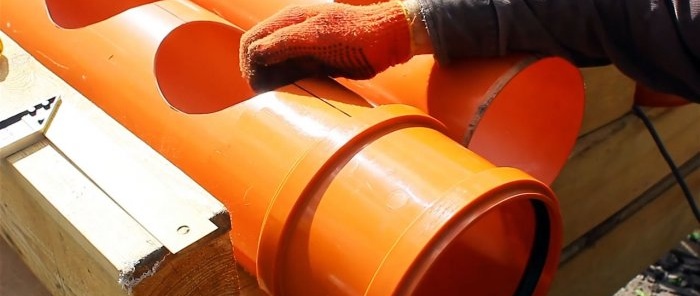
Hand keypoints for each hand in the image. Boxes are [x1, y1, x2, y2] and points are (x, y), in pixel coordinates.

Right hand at [239, 1, 412, 91]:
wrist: (389, 40)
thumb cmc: (355, 34)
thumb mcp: (316, 35)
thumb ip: (284, 42)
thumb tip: (254, 53)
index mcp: (289, 19)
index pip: (252, 39)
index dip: (248, 63)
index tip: (256, 84)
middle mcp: (293, 31)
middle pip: (260, 53)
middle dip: (257, 74)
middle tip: (265, 94)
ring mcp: (305, 47)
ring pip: (275, 65)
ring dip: (272, 81)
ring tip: (278, 96)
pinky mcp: (317, 61)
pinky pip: (293, 73)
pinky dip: (288, 84)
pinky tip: (294, 93)